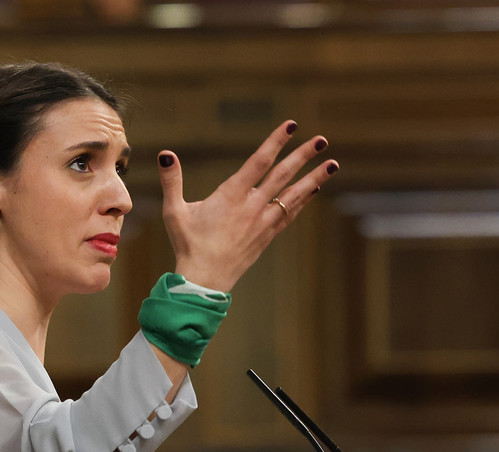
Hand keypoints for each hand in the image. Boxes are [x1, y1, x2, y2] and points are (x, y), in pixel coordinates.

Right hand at [157, 120, 338, 291]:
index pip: (258, 162)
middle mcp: (252, 207)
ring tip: (333, 164)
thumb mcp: (174, 211)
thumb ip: (172, 181)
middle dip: (303, 156)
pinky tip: (314, 190)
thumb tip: (165, 154)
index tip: (291, 125)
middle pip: (283, 175)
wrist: (204, 280)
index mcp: (231, 196)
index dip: (276, 141)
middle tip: (322, 140)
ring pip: (293, 196)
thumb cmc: (188, 244)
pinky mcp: (267, 236)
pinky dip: (303, 201)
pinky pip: (290, 215)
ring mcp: (262, 223)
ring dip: (314, 179)